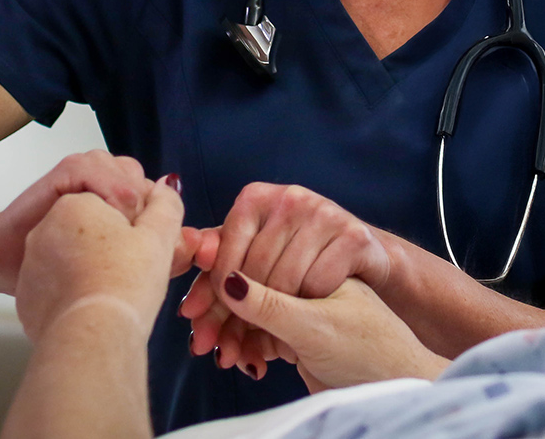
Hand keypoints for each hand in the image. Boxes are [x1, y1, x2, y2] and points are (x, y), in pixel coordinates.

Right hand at [0, 151, 159, 293]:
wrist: (5, 262)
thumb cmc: (57, 266)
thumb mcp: (118, 265)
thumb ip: (158, 252)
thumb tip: (196, 241)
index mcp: (128, 198)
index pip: (165, 200)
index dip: (164, 225)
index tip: (161, 255)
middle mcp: (114, 178)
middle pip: (153, 186)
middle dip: (148, 216)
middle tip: (135, 248)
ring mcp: (91, 170)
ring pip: (131, 175)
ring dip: (129, 206)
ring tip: (114, 239)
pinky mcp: (68, 170)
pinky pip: (99, 171)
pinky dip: (107, 193)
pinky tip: (101, 221)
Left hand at [14, 175, 184, 342]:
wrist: (91, 338)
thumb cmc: (126, 281)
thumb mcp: (159, 234)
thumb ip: (165, 203)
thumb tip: (165, 187)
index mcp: (74, 204)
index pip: (114, 200)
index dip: (137, 220)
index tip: (148, 243)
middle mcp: (45, 229)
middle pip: (92, 227)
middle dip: (114, 241)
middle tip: (138, 266)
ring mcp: (32, 265)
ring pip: (75, 256)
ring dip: (95, 265)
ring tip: (119, 288)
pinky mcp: (29, 298)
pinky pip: (59, 286)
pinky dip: (77, 291)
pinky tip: (97, 304)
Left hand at [181, 183, 391, 375]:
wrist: (358, 255)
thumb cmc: (294, 254)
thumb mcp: (252, 252)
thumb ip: (218, 258)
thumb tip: (187, 266)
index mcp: (256, 197)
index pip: (223, 253)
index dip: (214, 295)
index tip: (209, 324)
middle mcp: (290, 197)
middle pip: (254, 271)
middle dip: (242, 316)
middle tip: (234, 347)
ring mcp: (325, 212)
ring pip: (285, 281)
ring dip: (277, 317)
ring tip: (269, 339)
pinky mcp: (354, 234)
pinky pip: (319, 282)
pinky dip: (312, 305)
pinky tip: (308, 313)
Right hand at [216, 271, 445, 391]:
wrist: (394, 387)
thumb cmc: (369, 350)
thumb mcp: (314, 326)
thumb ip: (270, 304)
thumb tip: (226, 280)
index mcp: (316, 253)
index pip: (255, 253)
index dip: (222, 280)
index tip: (197, 307)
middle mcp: (306, 272)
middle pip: (244, 282)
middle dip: (221, 314)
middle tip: (201, 341)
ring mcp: (300, 301)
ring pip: (246, 309)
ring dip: (231, 333)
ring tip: (227, 358)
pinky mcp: (297, 331)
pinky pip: (257, 332)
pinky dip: (246, 346)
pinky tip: (245, 361)